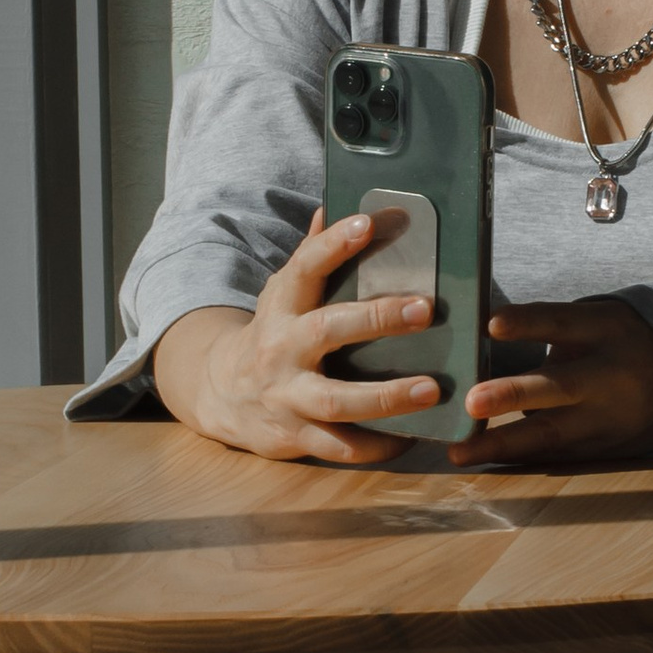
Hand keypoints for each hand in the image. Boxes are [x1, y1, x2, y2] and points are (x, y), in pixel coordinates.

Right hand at [153, 214, 440, 466]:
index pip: (305, 267)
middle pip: (326, 331)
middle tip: (425, 310)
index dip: (332, 244)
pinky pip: (339, 446)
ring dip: (385, 397)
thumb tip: (332, 206)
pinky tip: (413, 436)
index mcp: (282, 306)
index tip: (366, 223)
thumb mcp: (282, 294)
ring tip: (431, 389)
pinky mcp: (295, 436)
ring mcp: (287, 396)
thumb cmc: (272, 335)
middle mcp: (281, 349)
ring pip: (335, 400)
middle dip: (376, 320)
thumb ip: (309, 256)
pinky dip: (376, 445)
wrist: (221, 394)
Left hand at [452, 295, 652, 467]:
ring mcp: (609, 419)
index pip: (563, 321)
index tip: (491, 323)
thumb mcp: (603, 322)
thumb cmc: (625, 344)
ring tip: (460, 453)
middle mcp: (610, 375)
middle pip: (559, 386)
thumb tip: (476, 336)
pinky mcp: (605, 451)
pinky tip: (481, 463)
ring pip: (553, 435)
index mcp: (607, 330)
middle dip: (513, 395)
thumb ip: (553, 328)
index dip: (529, 323)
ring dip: (503, 445)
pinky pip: (556, 457)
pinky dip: (517, 460)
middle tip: (471, 401)